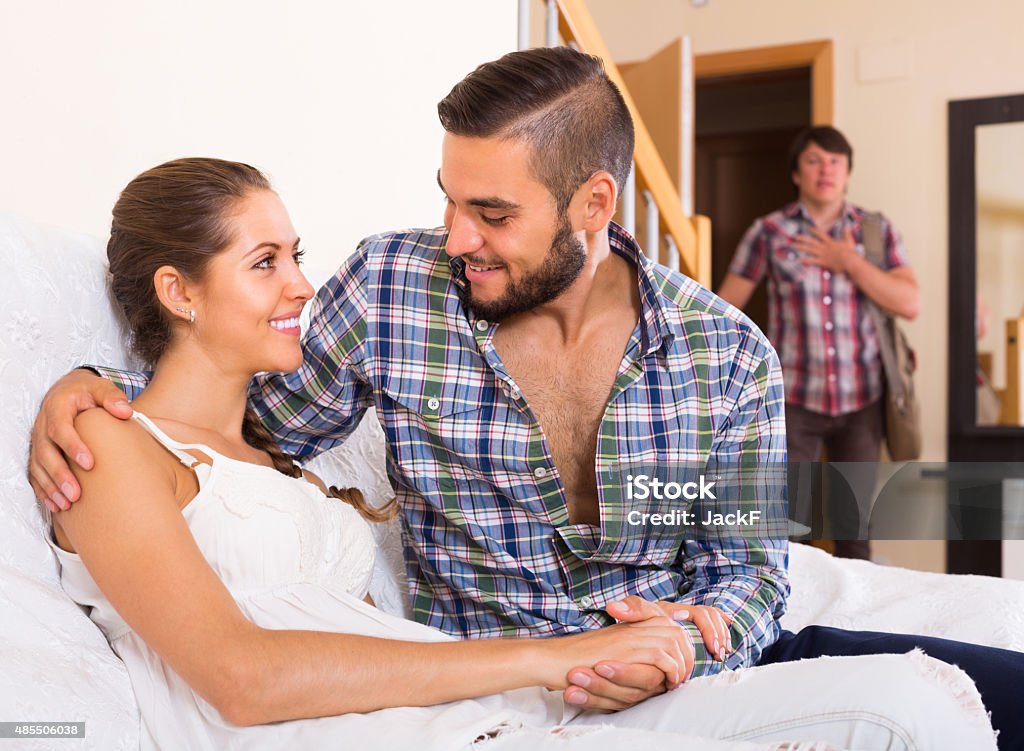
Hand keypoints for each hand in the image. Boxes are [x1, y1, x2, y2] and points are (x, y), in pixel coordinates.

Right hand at [28, 369, 131, 511]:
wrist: (67, 392)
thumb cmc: (87, 392)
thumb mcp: (101, 387)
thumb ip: (113, 397)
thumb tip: (125, 411)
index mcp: (57, 408)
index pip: (60, 429)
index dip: (72, 446)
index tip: (89, 463)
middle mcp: (42, 426)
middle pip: (45, 453)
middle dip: (59, 475)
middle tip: (76, 494)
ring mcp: (38, 441)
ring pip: (38, 467)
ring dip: (51, 487)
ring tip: (67, 504)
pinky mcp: (39, 453)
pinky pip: (36, 474)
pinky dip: (44, 491)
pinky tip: (57, 505)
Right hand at [561, 597, 732, 711]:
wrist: (556, 659)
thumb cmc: (581, 664)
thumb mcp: (614, 657)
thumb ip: (636, 659)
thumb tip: (661, 676)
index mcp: (634, 625)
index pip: (673, 630)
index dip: (684, 651)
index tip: (681, 671)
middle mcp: (636, 626)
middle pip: (679, 634)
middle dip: (688, 657)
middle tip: (681, 679)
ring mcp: (633, 634)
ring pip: (675, 643)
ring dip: (681, 665)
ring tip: (675, 682)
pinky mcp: (629, 647)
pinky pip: (663, 657)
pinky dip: (670, 671)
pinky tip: (666, 682)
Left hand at [792, 227, 855, 272]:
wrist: (850, 261)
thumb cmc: (851, 252)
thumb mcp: (849, 241)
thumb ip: (847, 234)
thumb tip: (847, 226)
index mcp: (830, 242)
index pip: (821, 234)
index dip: (814, 231)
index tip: (808, 228)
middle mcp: (825, 247)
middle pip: (812, 241)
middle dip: (803, 239)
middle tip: (795, 236)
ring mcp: (823, 254)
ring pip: (810, 250)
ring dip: (801, 247)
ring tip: (794, 245)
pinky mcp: (823, 262)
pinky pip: (813, 261)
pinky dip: (806, 260)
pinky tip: (799, 259)